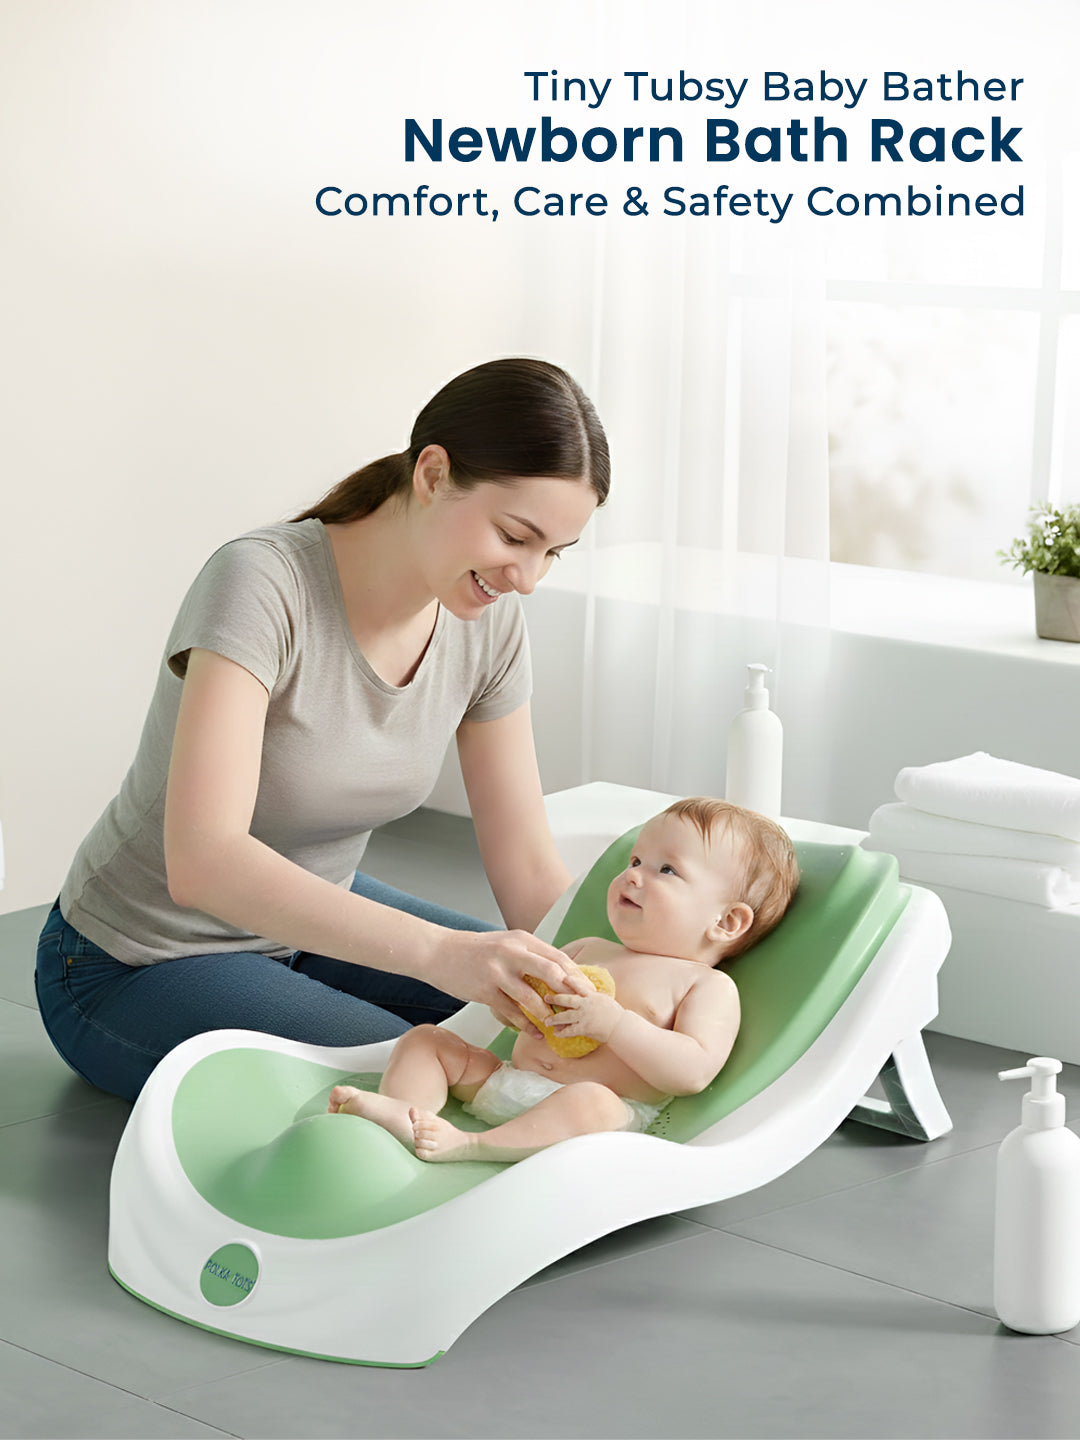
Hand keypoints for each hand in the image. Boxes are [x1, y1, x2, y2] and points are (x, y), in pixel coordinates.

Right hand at [436, 927, 580, 1030]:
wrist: (438, 952)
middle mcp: (512, 952)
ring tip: (558, 1025)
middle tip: (582, 1008)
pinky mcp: (484, 989)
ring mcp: (498, 971)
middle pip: (552, 971)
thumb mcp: (505, 945)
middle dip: (571, 992)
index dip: (576, 975)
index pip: (558, 957)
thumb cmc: (475, 951)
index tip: (589, 991)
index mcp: (522, 939)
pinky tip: (535, 1033)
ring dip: (548, 1012)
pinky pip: (510, 1011)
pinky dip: (525, 1025)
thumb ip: (528, 956)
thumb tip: (556, 974)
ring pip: (532, 995)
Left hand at [546, 986, 623, 1045]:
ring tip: (547, 1021)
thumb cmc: (615, 1013)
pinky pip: (569, 1030)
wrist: (621, 1026)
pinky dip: (562, 1032)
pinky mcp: (584, 1028)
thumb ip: (594, 995)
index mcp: (591, 995)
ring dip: (554, 1019)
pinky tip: (556, 1033)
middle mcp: (585, 1004)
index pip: (578, 985)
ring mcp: (584, 1016)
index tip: (560, 977)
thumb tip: (588, 991)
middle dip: (554, 999)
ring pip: (564, 1016)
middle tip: (546, 998)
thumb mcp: (604, 999)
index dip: (569, 980)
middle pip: (566, 1000)